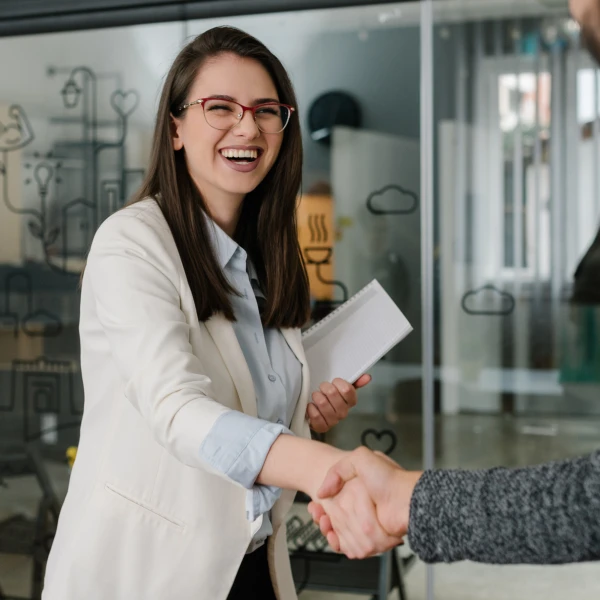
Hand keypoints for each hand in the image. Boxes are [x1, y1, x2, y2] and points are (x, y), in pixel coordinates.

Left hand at [306, 374, 370, 432]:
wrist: (318, 411)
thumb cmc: (331, 398)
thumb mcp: (342, 387)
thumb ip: (355, 381)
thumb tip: (367, 377)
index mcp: (350, 402)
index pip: (347, 389)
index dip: (337, 382)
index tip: (334, 382)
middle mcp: (343, 412)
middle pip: (332, 393)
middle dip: (324, 387)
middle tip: (322, 389)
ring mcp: (333, 421)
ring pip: (322, 403)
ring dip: (316, 396)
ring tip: (316, 397)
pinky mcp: (322, 427)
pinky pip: (315, 415)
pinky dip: (311, 408)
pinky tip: (312, 406)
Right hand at [308, 447, 422, 555]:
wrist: (406, 500)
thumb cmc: (389, 478)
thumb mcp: (360, 458)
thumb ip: (337, 470)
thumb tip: (322, 492)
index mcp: (359, 490)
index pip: (334, 500)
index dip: (322, 503)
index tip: (316, 503)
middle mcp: (363, 507)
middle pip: (334, 516)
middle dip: (322, 515)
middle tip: (317, 511)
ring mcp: (366, 523)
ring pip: (338, 531)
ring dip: (327, 528)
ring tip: (323, 520)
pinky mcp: (370, 540)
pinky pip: (349, 545)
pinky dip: (338, 542)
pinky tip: (331, 533)